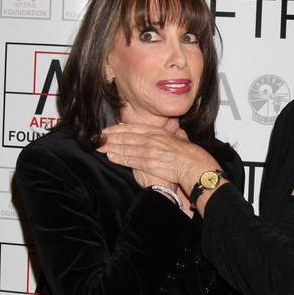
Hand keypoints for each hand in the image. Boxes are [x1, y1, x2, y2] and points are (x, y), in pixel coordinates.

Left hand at [99, 124, 222, 206]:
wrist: (195, 166)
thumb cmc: (192, 155)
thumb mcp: (183, 138)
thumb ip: (176, 133)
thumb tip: (176, 129)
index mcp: (158, 132)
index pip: (133, 128)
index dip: (119, 128)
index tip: (109, 130)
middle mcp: (152, 139)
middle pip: (126, 136)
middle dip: (110, 137)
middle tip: (97, 138)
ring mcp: (149, 150)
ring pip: (126, 147)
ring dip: (111, 147)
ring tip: (99, 147)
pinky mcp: (149, 163)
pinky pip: (130, 159)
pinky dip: (119, 157)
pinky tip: (110, 156)